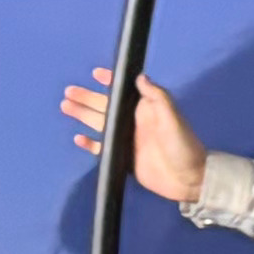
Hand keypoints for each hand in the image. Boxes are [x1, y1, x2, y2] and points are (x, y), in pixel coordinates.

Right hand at [62, 67, 209, 206]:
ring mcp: (127, 140)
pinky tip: (78, 138)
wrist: (188, 179)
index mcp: (145, 109)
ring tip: (66, 107)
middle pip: (105, 106)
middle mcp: (133, 122)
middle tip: (68, 92)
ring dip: (83, 115)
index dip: (110, 81)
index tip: (95, 73)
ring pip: (100, 124)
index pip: (124, 90)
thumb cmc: (182, 145)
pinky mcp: (123, 158)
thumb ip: (157, 97)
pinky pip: (103, 148)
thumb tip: (139, 76)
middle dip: (87, 98)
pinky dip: (90, 144)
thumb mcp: (172, 117)